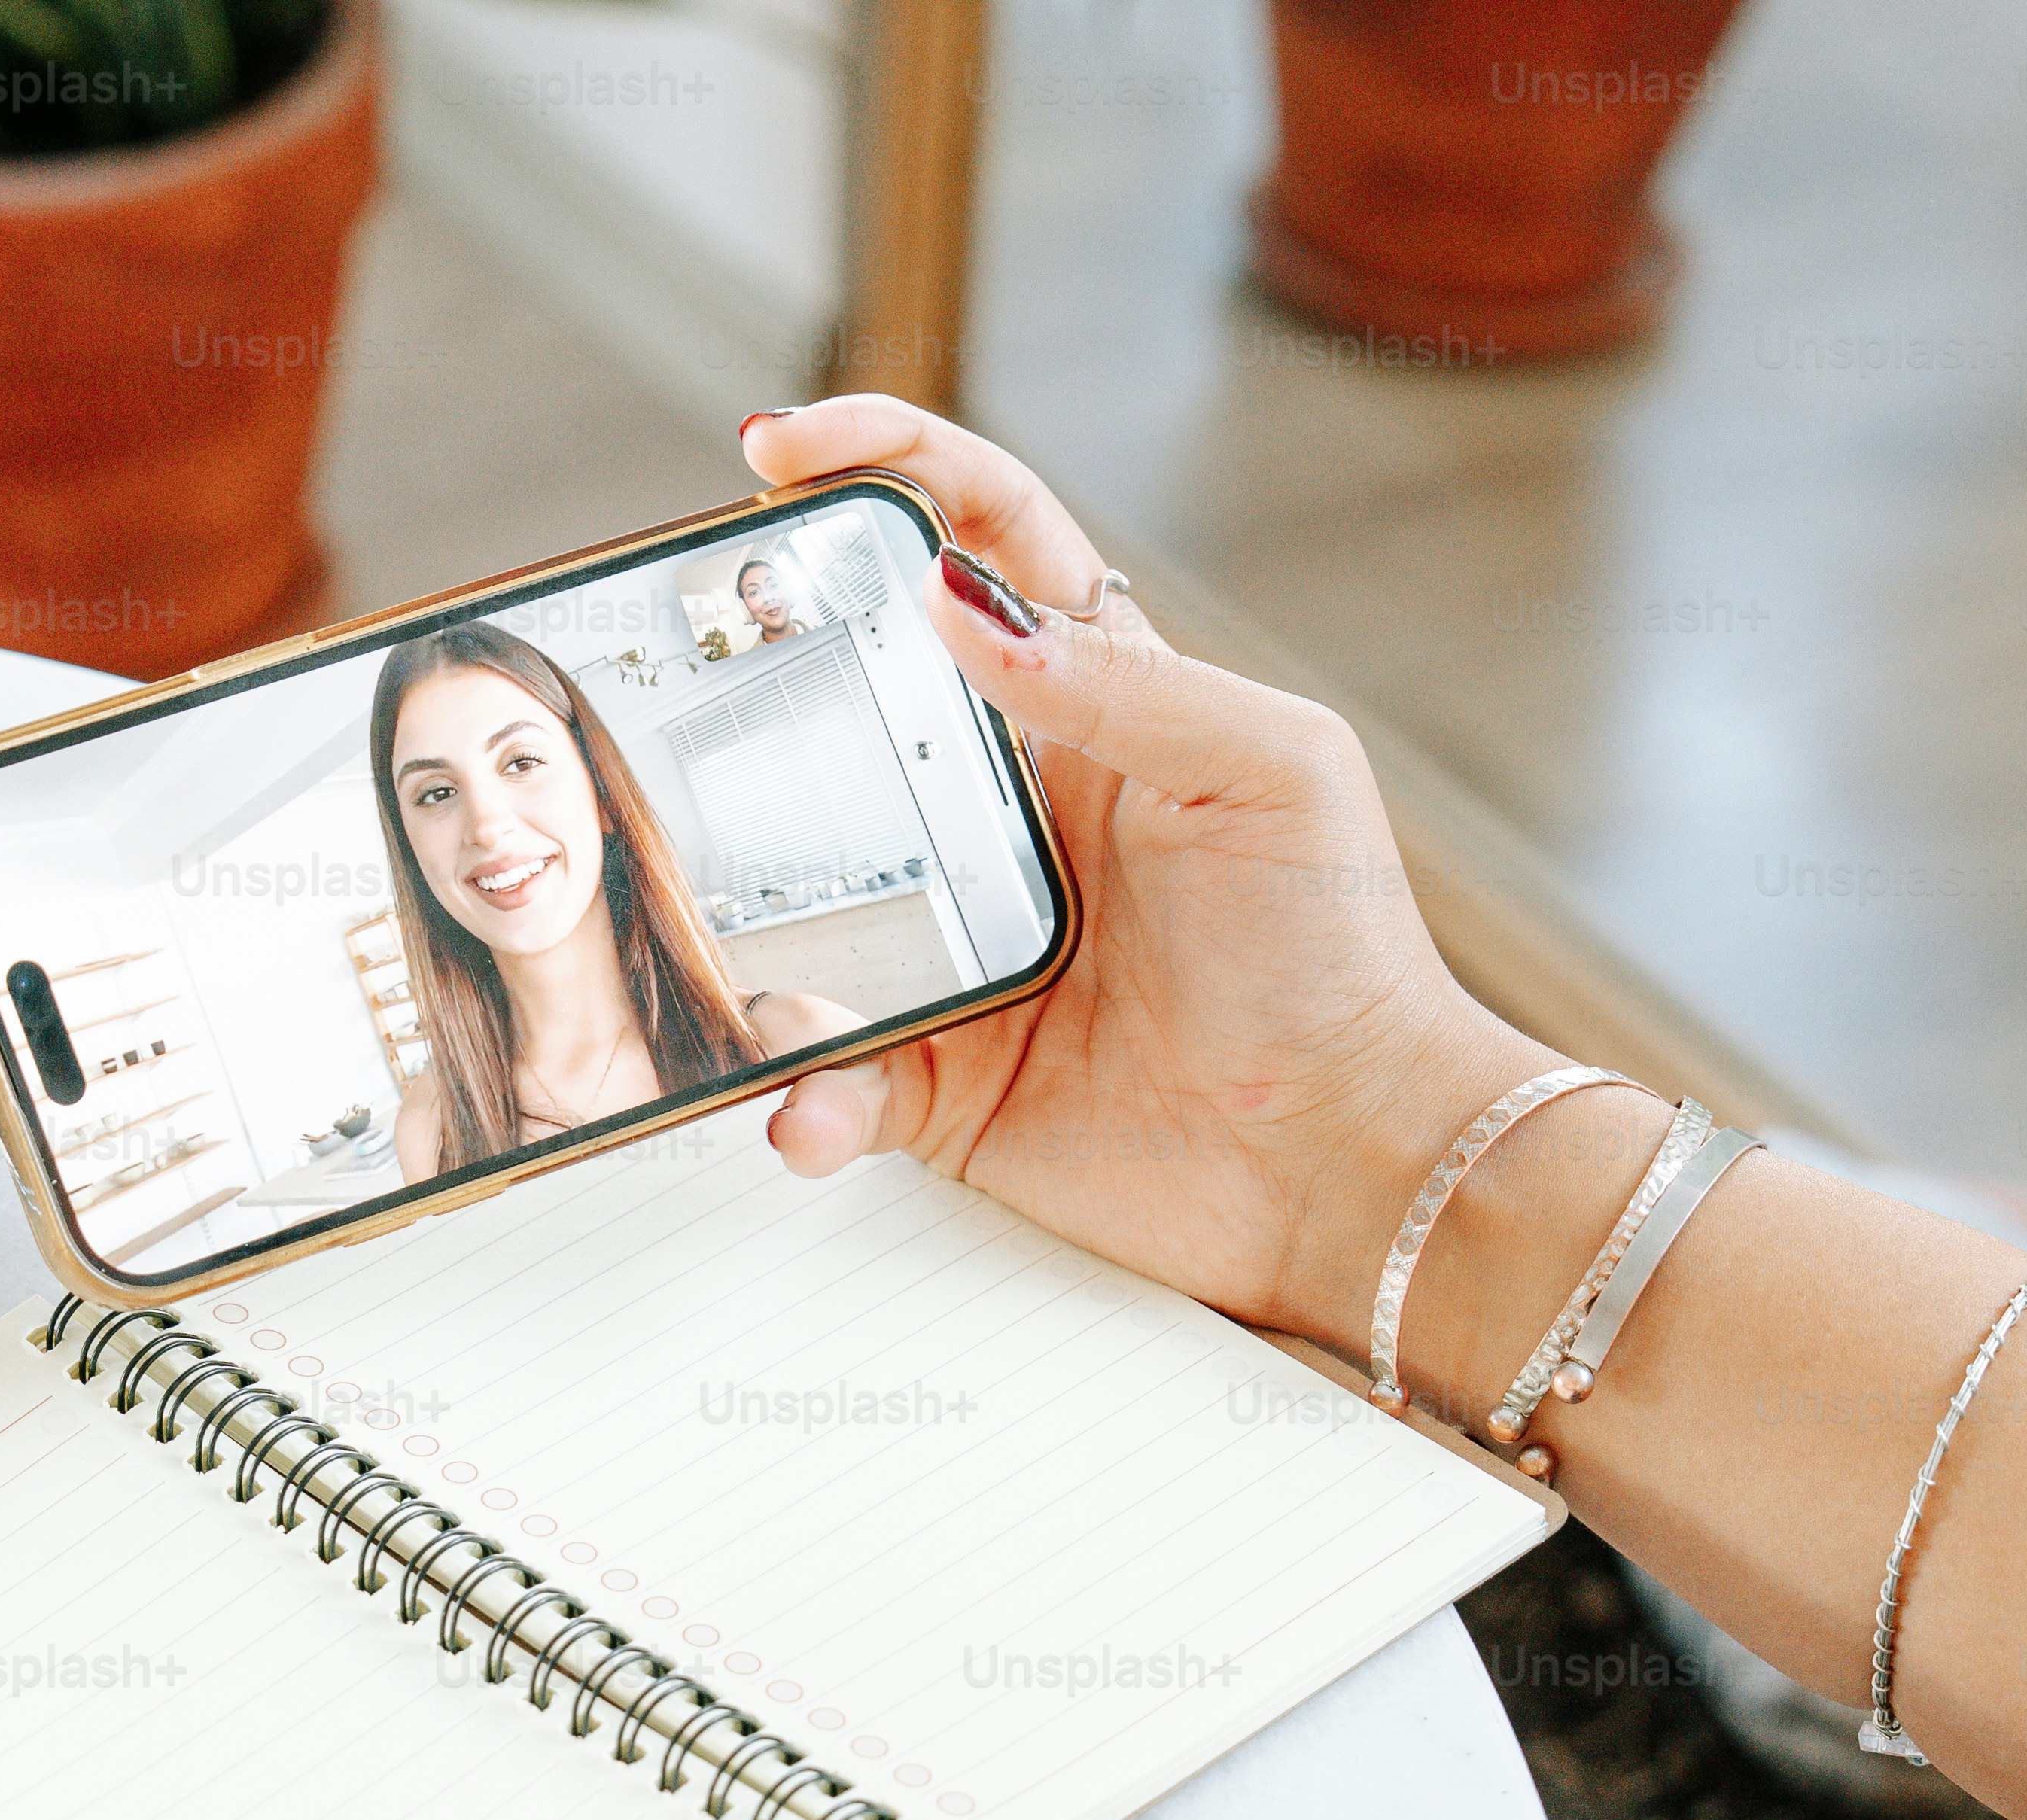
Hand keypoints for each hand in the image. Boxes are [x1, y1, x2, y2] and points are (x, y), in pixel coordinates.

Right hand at [739, 398, 1553, 1350]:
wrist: (1350, 1160)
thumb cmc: (1342, 955)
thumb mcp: (1266, 767)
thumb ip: (1119, 677)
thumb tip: (956, 600)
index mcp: (1094, 707)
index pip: (974, 541)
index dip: (880, 468)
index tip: (779, 453)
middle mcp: (1009, 813)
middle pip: (841, 704)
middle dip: (747, 682)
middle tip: (675, 680)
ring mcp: (963, 942)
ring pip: (802, 895)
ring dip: (753, 917)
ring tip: (752, 947)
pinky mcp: (943, 1076)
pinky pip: (833, 1070)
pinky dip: (808, 1088)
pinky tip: (816, 1095)